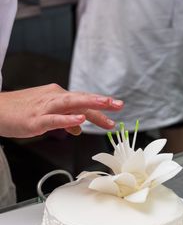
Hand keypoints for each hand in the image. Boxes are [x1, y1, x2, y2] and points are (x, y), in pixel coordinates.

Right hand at [0, 84, 122, 137]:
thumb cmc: (21, 111)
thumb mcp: (46, 115)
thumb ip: (65, 120)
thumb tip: (79, 128)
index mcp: (57, 97)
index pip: (83, 102)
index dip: (100, 108)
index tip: (115, 112)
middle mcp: (54, 98)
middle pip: (81, 99)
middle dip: (101, 102)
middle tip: (118, 105)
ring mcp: (45, 108)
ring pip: (71, 103)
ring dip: (89, 103)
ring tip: (106, 105)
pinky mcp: (36, 119)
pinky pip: (54, 118)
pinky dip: (67, 118)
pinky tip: (79, 120)